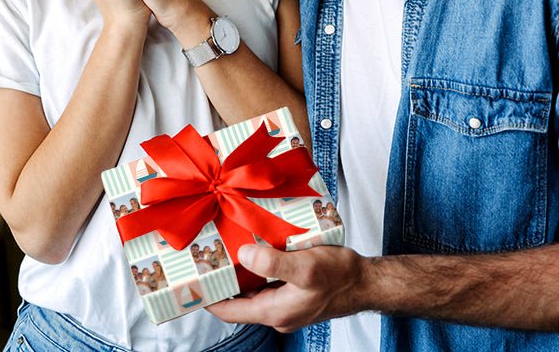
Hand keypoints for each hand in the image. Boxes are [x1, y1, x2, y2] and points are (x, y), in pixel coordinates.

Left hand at [209, 244, 367, 332]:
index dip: (208, 297)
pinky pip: (270, 281)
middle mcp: (277, 310)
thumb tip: (243, 255)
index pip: (229, 310)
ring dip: (242, 271)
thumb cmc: (340, 277)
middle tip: (209, 255)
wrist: (367, 282)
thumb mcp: (305, 267)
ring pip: (254, 288)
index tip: (191, 280)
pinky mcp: (296, 291)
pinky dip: (260, 266)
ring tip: (228, 246)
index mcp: (274, 311)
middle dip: (223, 280)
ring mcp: (287, 301)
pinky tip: (260, 246)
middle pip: (239, 299)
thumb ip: (273, 263)